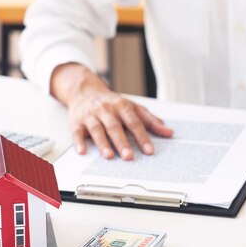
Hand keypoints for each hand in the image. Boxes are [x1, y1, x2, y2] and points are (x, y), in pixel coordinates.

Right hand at [51, 63, 172, 159]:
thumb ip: (151, 121)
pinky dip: (79, 142)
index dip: (142, 137)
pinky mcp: (76, 121)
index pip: (134, 122)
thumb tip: (169, 132)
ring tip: (109, 156)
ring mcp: (91, 115)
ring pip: (97, 129)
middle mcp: (106, 110)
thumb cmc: (112, 103)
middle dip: (122, 142)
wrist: (86, 91)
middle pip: (115, 127)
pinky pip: (77, 132)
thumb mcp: (134, 107)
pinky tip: (83, 151)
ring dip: (103, 143)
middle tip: (129, 156)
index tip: (149, 150)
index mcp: (122, 106)